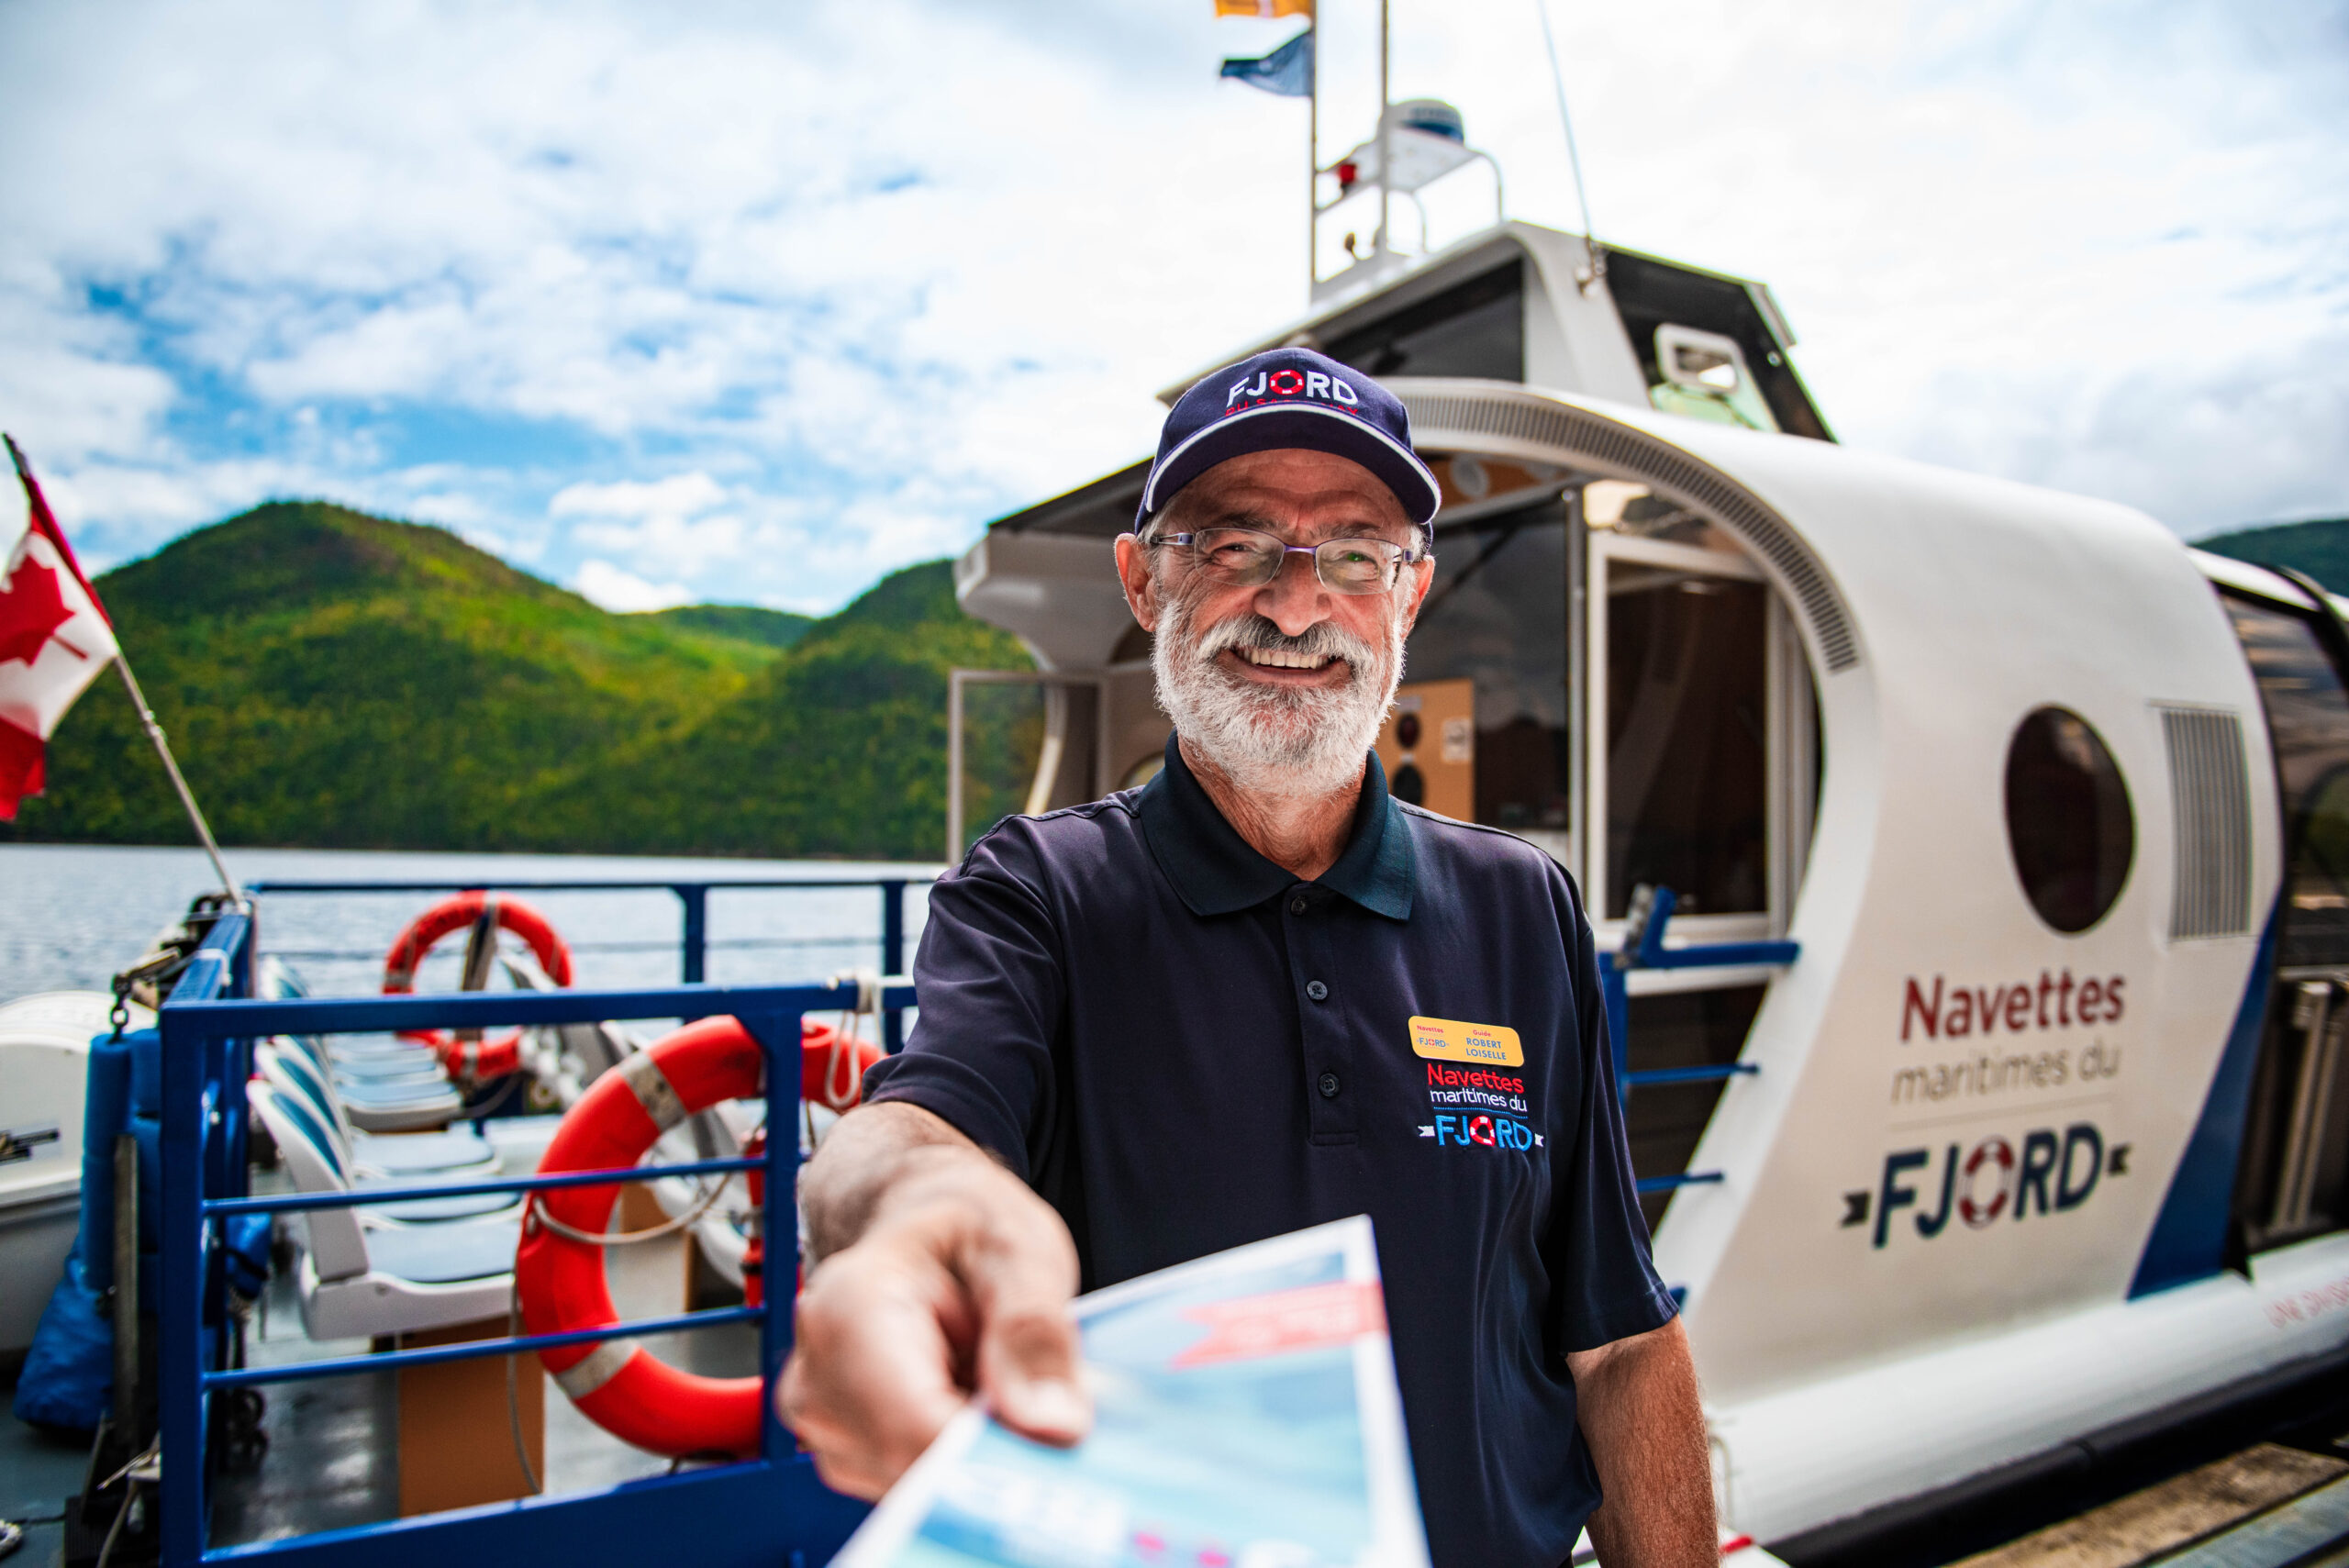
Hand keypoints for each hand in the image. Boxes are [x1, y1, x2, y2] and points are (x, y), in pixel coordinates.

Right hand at [779, 1131, 1088, 1498]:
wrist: (925, 1220)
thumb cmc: (967, 1230)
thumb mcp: (1019, 1249)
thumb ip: (1035, 1331)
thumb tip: (1052, 1426)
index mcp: (849, 1312)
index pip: (915, 1430)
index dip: (993, 1454)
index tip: (1059, 1447)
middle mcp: (816, 1377)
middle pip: (913, 1470)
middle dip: (991, 1454)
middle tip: (1045, 1405)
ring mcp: (821, 1424)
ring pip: (918, 1491)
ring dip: (975, 1457)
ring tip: (998, 1387)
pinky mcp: (844, 1453)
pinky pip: (915, 1490)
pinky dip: (958, 1462)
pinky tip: (974, 1405)